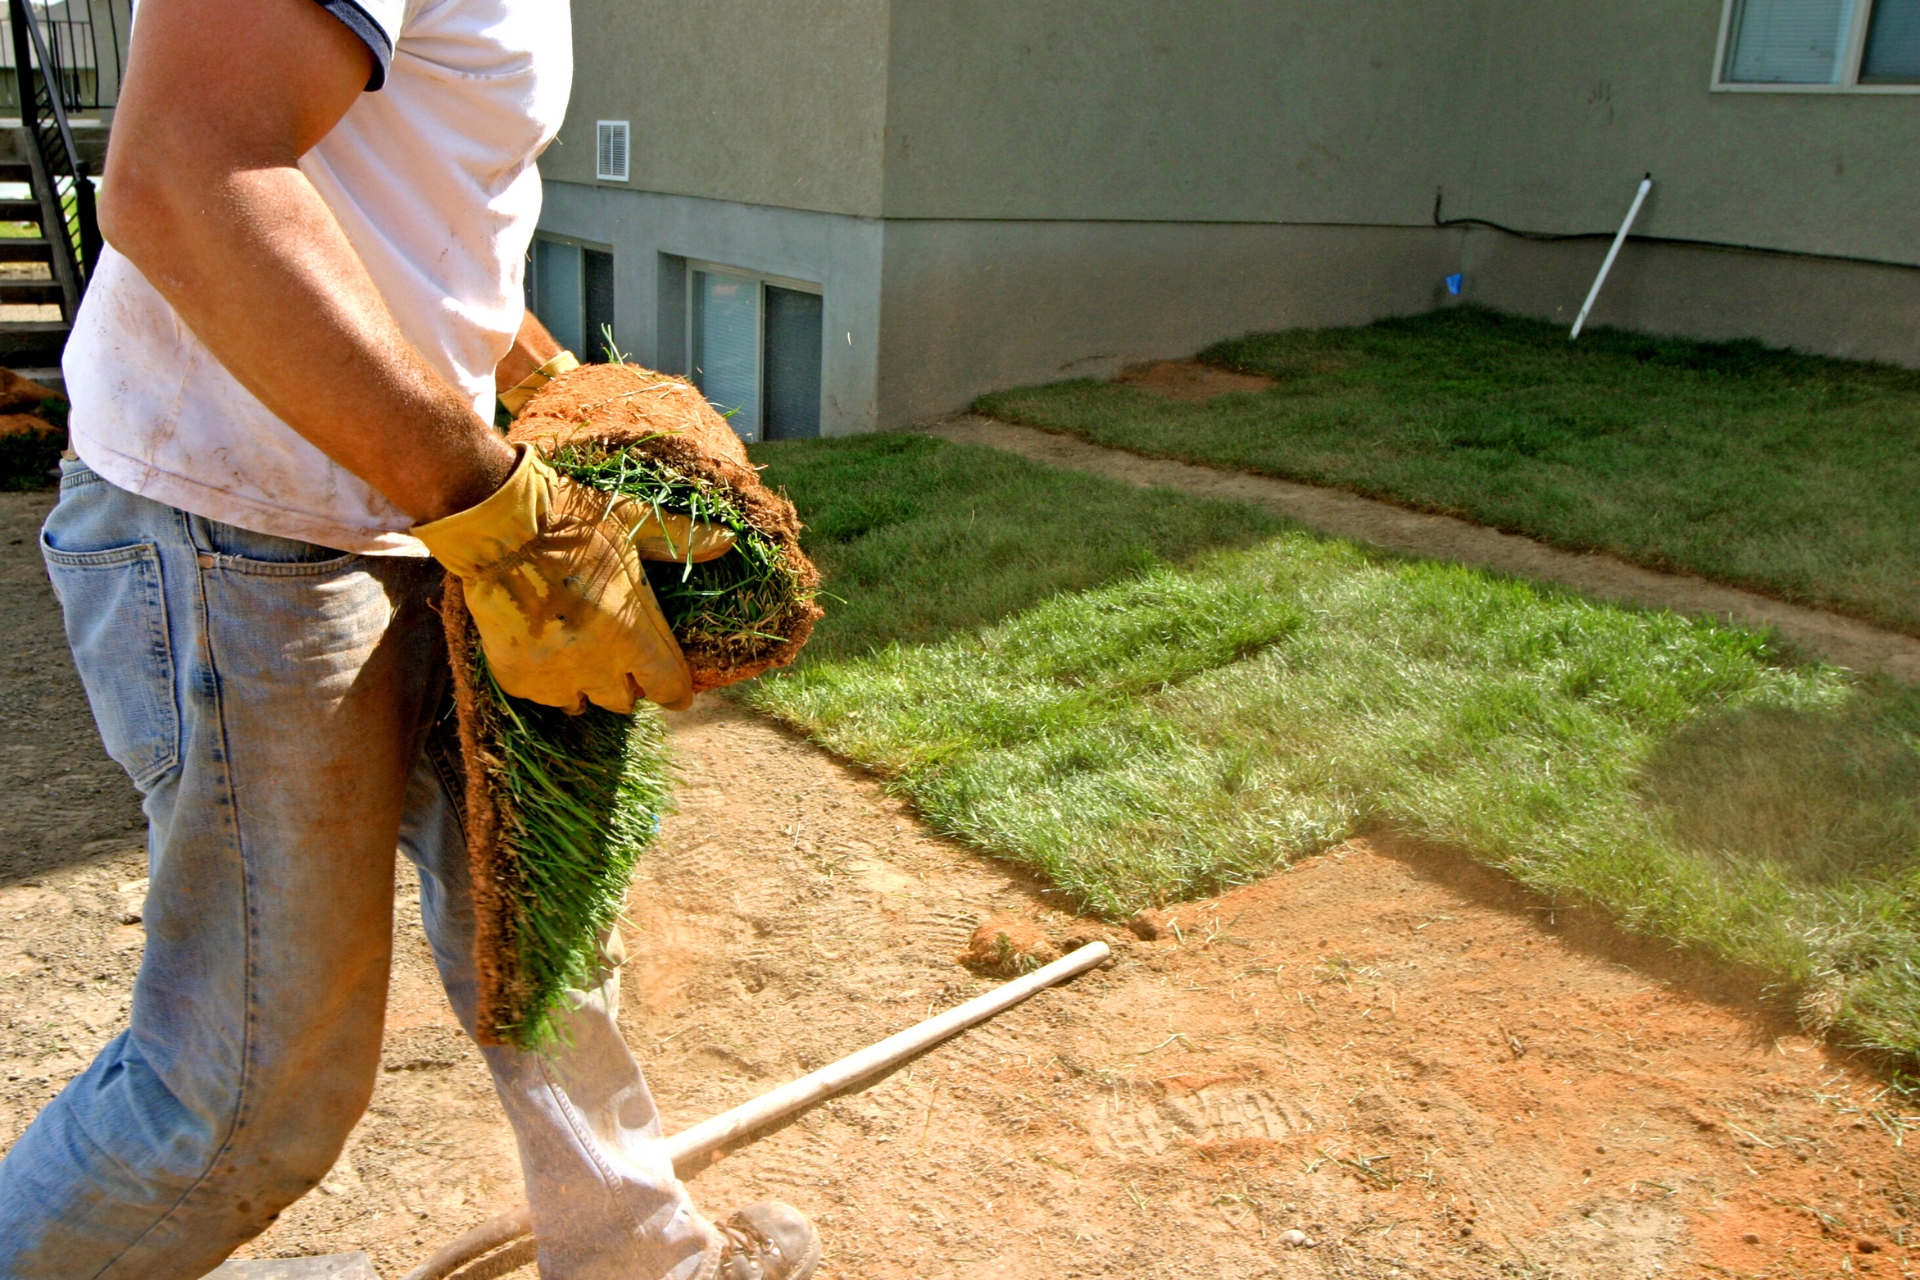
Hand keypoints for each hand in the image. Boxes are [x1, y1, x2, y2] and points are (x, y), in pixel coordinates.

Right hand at [415, 446, 734, 712]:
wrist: (496, 525)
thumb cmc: (571, 520)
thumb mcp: (632, 521)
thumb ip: (680, 538)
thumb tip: (729, 540)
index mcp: (633, 632)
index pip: (669, 688)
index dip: (675, 689)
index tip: (673, 685)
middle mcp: (597, 664)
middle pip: (625, 701)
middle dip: (628, 682)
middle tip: (618, 651)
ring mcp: (554, 674)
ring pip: (582, 702)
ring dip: (587, 684)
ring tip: (580, 651)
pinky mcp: (516, 676)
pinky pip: (543, 695)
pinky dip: (548, 680)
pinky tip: (545, 648)